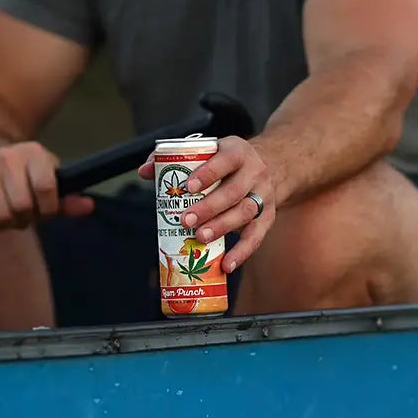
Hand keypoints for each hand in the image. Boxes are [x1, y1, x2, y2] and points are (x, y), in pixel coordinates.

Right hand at [0, 142, 94, 229]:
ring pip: (2, 214)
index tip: (46, 210)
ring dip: (8, 223)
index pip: (46, 188)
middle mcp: (8, 155)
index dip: (48, 208)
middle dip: (26, 218)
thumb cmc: (24, 178)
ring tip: (8, 213)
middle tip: (24, 214)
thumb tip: (88, 206)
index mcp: (34, 153)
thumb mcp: (49, 183)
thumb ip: (68, 199)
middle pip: (23, 205)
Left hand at [140, 136, 275, 272]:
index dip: (207, 173)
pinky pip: (256, 237)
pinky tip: (226, 265)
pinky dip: (242, 253)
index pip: (225, 160)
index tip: (188, 187)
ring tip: (200, 238)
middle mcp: (254, 173)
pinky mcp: (267, 217)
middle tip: (186, 220)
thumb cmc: (229, 163)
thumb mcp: (210, 152)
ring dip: (221, 227)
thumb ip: (177, 159)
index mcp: (238, 153)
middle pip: (233, 192)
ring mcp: (263, 196)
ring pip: (244, 212)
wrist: (272, 166)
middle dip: (208, 208)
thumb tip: (145, 171)